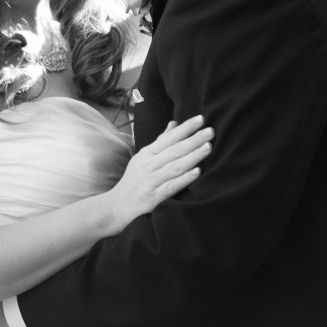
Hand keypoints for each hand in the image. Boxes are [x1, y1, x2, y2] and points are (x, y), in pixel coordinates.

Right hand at [101, 115, 213, 231]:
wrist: (116, 207)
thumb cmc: (133, 181)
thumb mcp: (143, 158)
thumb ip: (160, 142)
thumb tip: (175, 124)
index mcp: (147, 153)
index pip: (168, 137)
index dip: (185, 128)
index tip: (201, 119)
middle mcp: (148, 165)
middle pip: (174, 150)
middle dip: (193, 139)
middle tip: (210, 131)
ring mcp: (150, 181)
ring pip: (174, 166)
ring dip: (192, 156)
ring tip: (208, 147)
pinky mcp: (152, 198)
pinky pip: (170, 187)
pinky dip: (184, 179)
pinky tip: (197, 172)